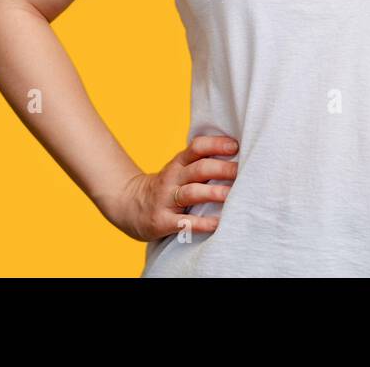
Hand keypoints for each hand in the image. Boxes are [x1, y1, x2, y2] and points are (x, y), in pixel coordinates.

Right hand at [109, 135, 238, 241]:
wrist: (127, 205)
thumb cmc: (165, 187)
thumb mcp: (178, 170)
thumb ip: (200, 163)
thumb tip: (237, 156)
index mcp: (178, 163)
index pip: (197, 147)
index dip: (216, 144)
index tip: (236, 147)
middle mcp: (172, 178)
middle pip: (199, 169)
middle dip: (222, 169)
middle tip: (242, 172)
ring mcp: (166, 199)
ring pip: (192, 193)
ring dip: (213, 193)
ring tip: (232, 196)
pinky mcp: (162, 221)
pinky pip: (183, 222)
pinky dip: (201, 224)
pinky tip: (217, 224)